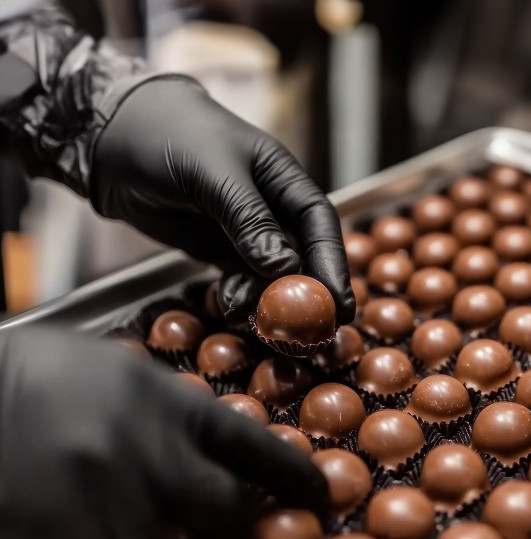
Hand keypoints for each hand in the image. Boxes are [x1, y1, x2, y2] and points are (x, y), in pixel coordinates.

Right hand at [0, 327, 327, 538]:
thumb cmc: (38, 375)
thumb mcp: (120, 371)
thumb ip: (176, 409)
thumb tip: (230, 447)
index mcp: (162, 402)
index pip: (250, 445)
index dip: (291, 474)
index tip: (320, 491)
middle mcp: (142, 454)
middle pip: (225, 509)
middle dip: (236, 519)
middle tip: (231, 518)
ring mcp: (103, 503)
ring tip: (147, 525)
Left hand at [91, 79, 354, 324]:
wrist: (109, 135)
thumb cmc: (168, 134)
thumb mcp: (213, 172)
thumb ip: (250, 219)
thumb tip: (286, 268)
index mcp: (282, 177)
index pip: (319, 224)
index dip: (333, 263)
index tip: (340, 302)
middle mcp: (271, 205)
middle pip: (302, 255)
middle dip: (307, 293)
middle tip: (313, 332)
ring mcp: (244, 229)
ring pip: (270, 273)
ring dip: (267, 299)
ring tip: (255, 318)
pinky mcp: (217, 247)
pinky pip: (240, 278)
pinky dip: (241, 295)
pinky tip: (232, 306)